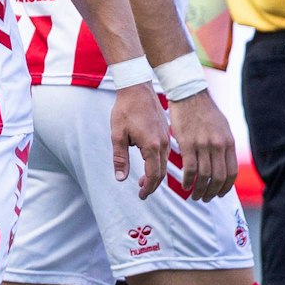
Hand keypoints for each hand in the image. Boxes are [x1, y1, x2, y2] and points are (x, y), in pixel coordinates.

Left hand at [111, 82, 170, 199]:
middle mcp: (163, 144)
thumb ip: (120, 158)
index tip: (141, 196)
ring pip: (164, 164)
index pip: (154, 175)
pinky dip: (159, 164)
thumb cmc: (125, 110)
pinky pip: (165, 154)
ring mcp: (166, 138)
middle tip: (142, 193)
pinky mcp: (166, 133)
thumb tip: (121, 179)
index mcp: (152, 146)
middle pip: (162, 172)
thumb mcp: (118, 135)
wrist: (137, 88)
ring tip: (144, 182)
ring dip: (156, 175)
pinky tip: (150, 166)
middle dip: (152, 185)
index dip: (148, 188)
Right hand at [167, 91, 237, 200]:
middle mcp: (218, 145)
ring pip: (204, 176)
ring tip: (194, 195)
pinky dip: (188, 181)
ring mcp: (203, 145)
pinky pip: (190, 168)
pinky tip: (185, 185)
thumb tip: (225, 163)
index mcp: (228, 142)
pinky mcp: (187, 143)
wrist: (189, 95)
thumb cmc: (204, 111)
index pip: (231, 172)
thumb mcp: (222, 127)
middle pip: (218, 177)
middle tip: (205, 199)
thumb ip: (224, 145)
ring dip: (200, 190)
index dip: (226, 187)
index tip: (219, 194)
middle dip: (212, 193)